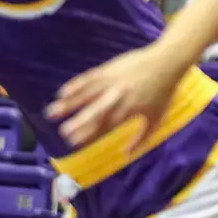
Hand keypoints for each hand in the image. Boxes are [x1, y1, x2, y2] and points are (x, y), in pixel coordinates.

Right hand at [48, 42, 189, 148]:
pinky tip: (62, 92)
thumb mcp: (157, 117)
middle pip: (95, 112)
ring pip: (87, 95)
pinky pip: (88, 78)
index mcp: (129, 111)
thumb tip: (127, 154)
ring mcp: (111, 82)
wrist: (166, 62)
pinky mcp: (108, 69)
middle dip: (79, 123)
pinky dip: (75, 85)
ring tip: (52, 113)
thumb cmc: (164, 92)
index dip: (90, 135)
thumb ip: (142, 137)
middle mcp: (118, 98)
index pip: (106, 126)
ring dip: (69, 104)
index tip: (75, 143)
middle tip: (63, 133)